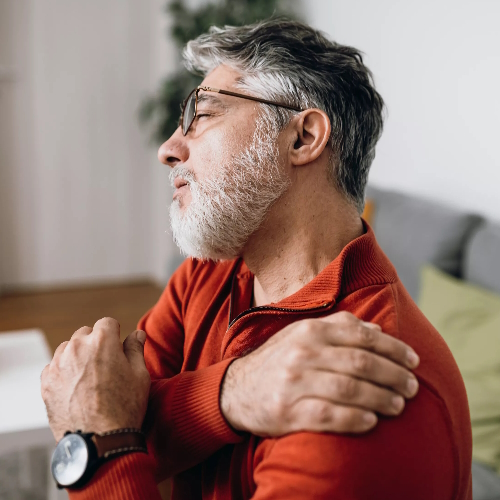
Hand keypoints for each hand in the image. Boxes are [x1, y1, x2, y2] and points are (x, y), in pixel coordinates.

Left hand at [41, 317, 150, 441]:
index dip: (115, 335)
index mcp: (102, 341)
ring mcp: (58, 364)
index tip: (118, 349)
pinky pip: (55, 367)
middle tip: (106, 366)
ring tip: (90, 379)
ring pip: (68, 349)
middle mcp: (77, 347)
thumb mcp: (140, 375)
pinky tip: (77, 389)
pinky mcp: (46, 382)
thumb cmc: (125, 407)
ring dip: (78, 356)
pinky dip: (64, 372)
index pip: (107, 323)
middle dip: (95, 344)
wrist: (99, 441)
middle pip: (86, 333)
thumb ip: (135, 349)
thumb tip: (137, 334)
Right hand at [220, 311, 418, 435]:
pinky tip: (372, 421)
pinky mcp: (288, 412)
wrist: (239, 389)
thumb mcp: (303, 334)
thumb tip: (377, 331)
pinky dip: (355, 419)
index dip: (394, 349)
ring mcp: (294, 383)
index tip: (414, 361)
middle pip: (361, 363)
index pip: (362, 337)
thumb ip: (339, 327)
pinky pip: (330, 416)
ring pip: (350, 389)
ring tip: (399, 405)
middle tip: (412, 387)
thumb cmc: (281, 359)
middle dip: (394, 375)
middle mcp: (302, 353)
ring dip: (381, 398)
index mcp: (310, 331)